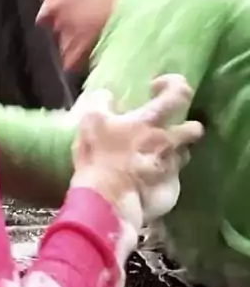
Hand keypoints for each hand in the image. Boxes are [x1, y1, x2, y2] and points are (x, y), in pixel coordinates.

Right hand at [71, 75, 202, 220]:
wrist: (106, 202)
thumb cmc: (99, 157)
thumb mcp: (90, 121)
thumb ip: (100, 102)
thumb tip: (107, 95)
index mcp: (151, 121)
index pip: (179, 93)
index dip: (173, 85)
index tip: (156, 89)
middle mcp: (168, 143)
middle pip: (195, 129)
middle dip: (187, 126)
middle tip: (166, 129)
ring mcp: (171, 168)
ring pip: (184, 155)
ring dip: (173, 153)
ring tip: (154, 156)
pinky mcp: (169, 191)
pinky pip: (173, 179)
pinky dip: (163, 176)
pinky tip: (145, 179)